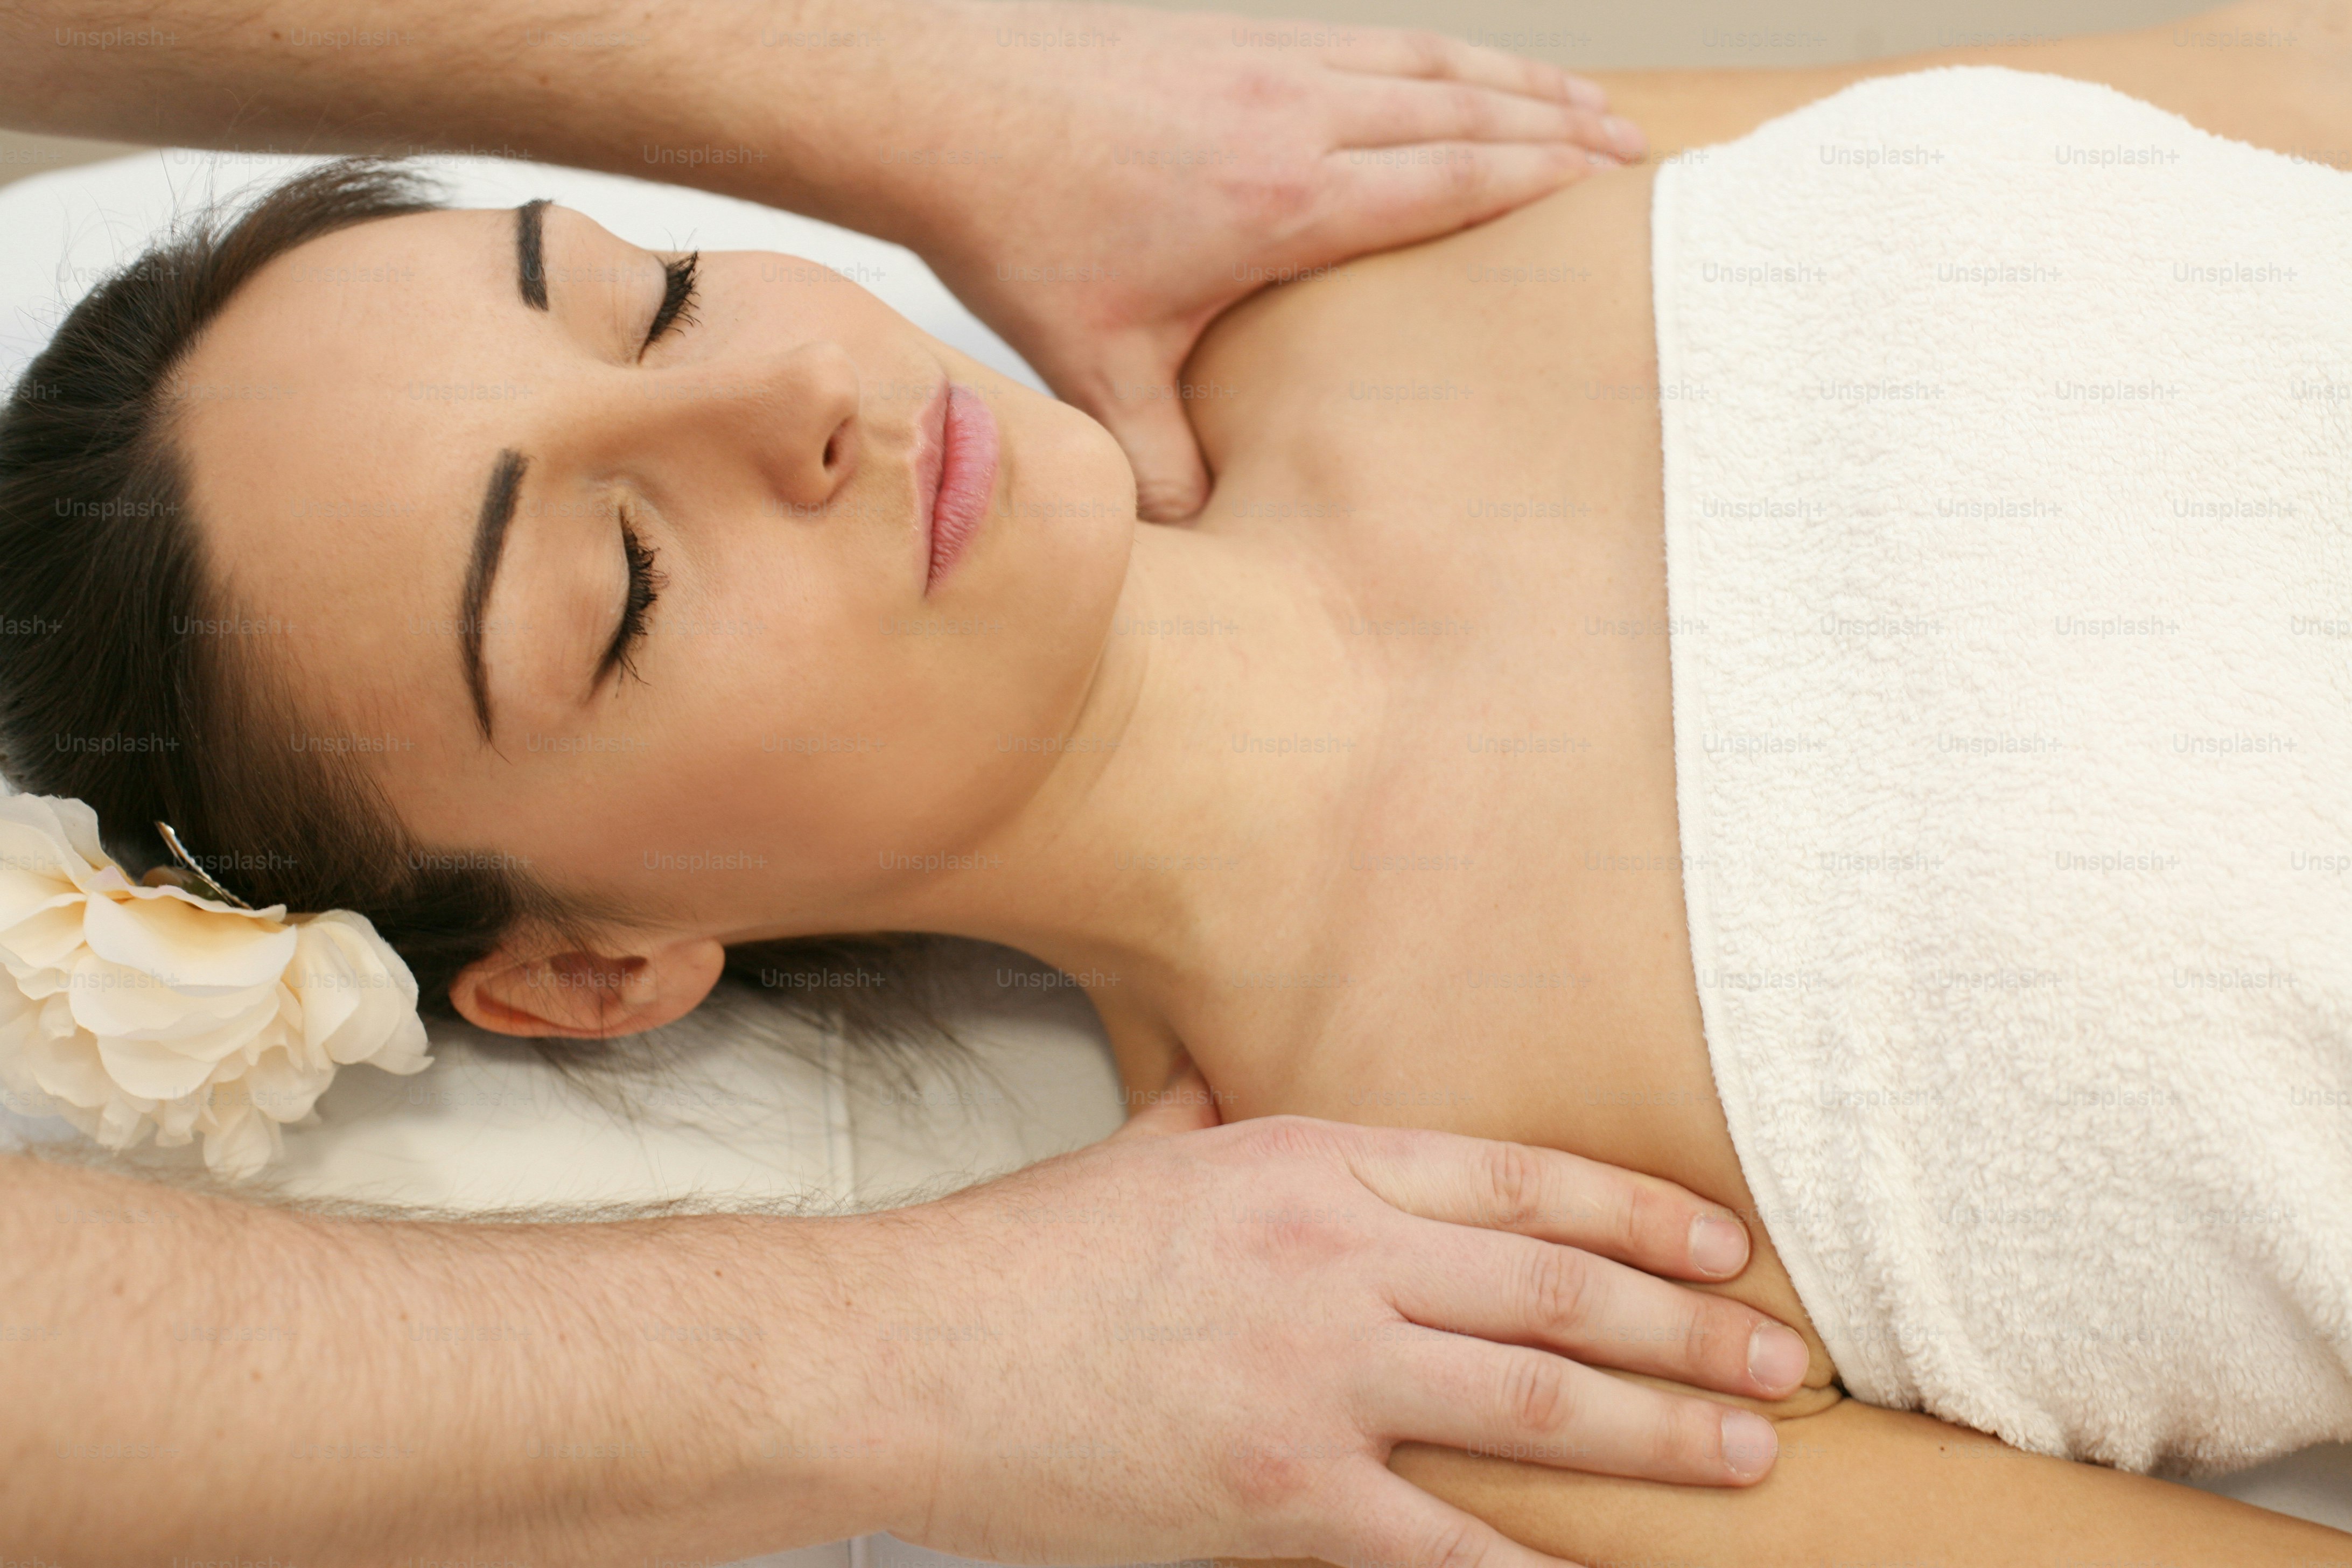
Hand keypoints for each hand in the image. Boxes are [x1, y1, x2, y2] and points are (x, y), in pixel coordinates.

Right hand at [866, 1062, 1799, 1567]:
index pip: (1521, 1179)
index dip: (1643, 1209)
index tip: (1724, 1244)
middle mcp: (1332, 1261)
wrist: (907, 1359)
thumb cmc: (1026, 1257)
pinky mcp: (1279, 1496)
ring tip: (1748, 1449)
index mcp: (1308, 1163)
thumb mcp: (1148, 1150)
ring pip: (1533, 1405)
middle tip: (1782, 1357)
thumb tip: (1255, 1087)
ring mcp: (1312, 1381)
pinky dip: (1533, 1565)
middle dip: (1688, 1327)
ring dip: (1658, 1433)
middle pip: (1558, 1289)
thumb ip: (1226, 1114)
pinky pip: (1445, 1543)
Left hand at [894, 2, 1644, 519]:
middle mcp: (1295, 113)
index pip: (1448, 180)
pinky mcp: (1236, 34)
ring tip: (1583, 103)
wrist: (941, 102)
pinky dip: (1436, 56)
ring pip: (1427, 61)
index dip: (1540, 183)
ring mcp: (1269, 60)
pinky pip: (1369, 40)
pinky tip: (1454, 73)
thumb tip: (1199, 538)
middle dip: (1561, 130)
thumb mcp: (1094, 366)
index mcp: (1283, 197)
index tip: (1614, 191)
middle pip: (1465, 111)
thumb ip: (1157, 459)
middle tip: (1636, 153)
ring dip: (1515, 80)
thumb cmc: (1017, 228)